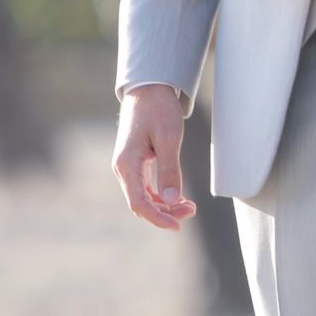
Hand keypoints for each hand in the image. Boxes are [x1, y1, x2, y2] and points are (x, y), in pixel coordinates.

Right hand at [113, 84, 197, 230]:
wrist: (149, 90)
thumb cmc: (158, 110)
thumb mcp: (168, 139)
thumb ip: (169, 170)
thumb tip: (170, 199)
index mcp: (127, 164)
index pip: (139, 203)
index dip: (158, 218)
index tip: (178, 225)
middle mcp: (123, 168)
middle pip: (141, 203)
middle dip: (166, 212)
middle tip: (192, 210)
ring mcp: (128, 167)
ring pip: (144, 197)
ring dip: (165, 205)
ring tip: (190, 206)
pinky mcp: (136, 163)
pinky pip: (146, 187)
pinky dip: (162, 195)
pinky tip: (179, 196)